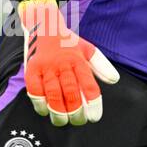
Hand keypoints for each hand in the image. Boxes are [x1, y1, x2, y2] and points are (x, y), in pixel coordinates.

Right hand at [19, 0, 118, 126]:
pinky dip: (40, 103)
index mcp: (78, 60)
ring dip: (58, 111)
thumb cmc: (68, 42)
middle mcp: (62, 64)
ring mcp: (46, 67)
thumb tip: (114, 80)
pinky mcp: (31, 69)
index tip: (94, 117)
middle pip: (71, 92)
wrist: (44, 25)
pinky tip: (45, 111)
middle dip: (76, 111)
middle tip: (79, 121)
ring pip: (53, 94)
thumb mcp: (88, 49)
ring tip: (63, 121)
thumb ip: (101, 65)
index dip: (93, 103)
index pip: (88, 85)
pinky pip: (34, 90)